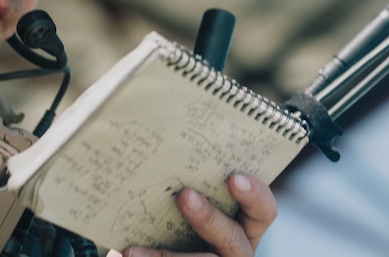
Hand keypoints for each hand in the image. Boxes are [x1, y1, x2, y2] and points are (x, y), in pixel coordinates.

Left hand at [122, 174, 277, 256]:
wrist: (156, 248)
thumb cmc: (177, 213)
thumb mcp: (191, 196)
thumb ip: (191, 180)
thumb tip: (161, 143)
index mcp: (244, 224)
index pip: (263, 211)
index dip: (255, 194)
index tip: (234, 177)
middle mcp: (235, 249)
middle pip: (233, 239)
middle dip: (209, 218)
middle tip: (183, 195)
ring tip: (132, 251)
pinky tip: (125, 253)